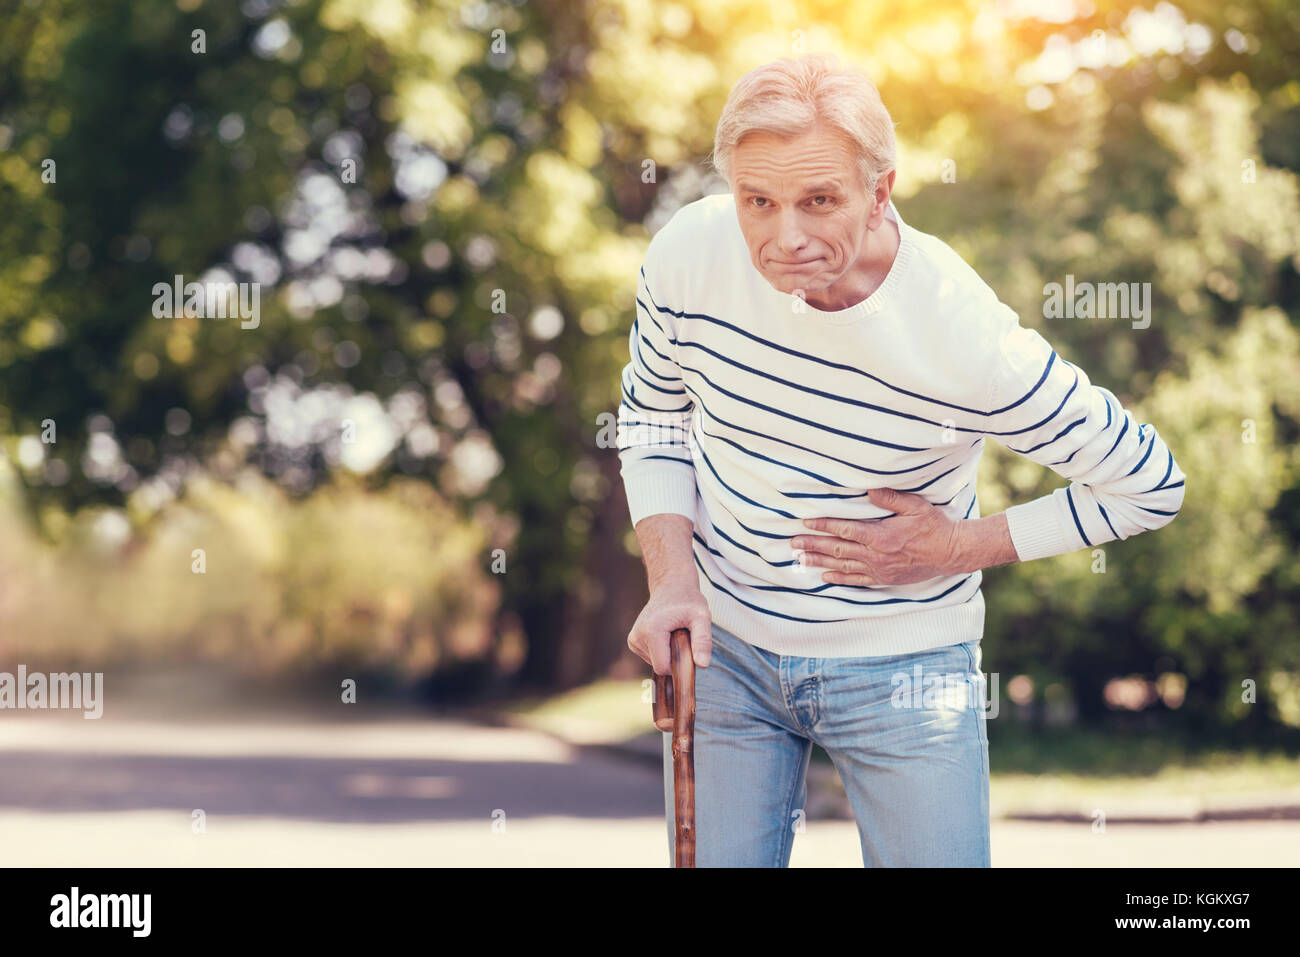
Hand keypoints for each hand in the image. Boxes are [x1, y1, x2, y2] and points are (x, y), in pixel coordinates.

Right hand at [627, 579, 711, 671]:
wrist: (671, 587)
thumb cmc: (688, 600)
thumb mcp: (702, 617)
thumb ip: (703, 641)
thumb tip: (703, 664)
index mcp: (651, 631)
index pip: (664, 667)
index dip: (680, 664)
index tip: (689, 648)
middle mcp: (637, 636)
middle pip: (659, 666)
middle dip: (674, 658)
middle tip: (682, 637)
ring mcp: (633, 639)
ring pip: (655, 663)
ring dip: (668, 653)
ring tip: (674, 633)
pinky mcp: (633, 641)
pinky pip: (651, 657)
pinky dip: (662, 650)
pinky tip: (666, 634)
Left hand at [790, 487, 964, 586]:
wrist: (951, 552)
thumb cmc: (934, 526)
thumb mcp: (915, 506)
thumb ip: (889, 498)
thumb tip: (868, 490)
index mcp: (881, 536)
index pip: (844, 530)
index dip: (824, 526)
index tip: (806, 522)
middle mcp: (876, 555)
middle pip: (838, 549)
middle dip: (813, 545)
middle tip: (793, 544)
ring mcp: (879, 569)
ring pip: (843, 566)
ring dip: (820, 562)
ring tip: (801, 560)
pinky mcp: (884, 578)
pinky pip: (857, 581)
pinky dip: (840, 579)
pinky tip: (826, 577)